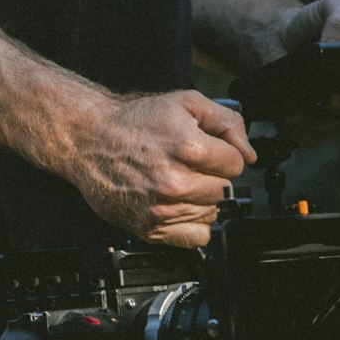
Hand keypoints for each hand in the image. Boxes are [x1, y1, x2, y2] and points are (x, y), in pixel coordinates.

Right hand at [69, 90, 256, 247]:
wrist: (89, 139)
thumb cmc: (134, 120)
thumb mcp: (185, 102)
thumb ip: (226, 122)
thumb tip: (249, 153)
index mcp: (188, 148)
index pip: (236, 164)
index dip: (224, 154)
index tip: (208, 151)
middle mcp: (176, 182)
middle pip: (224, 190)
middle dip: (212, 175)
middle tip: (188, 163)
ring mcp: (162, 208)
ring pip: (212, 213)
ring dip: (201, 198)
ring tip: (178, 180)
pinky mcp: (150, 227)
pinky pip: (196, 237)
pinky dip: (193, 223)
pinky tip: (178, 204)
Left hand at [273, 0, 339, 145]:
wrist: (273, 36)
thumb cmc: (311, 23)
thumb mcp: (330, 6)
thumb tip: (338, 44)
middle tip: (328, 97)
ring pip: (336, 127)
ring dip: (315, 120)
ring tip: (294, 109)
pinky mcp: (315, 127)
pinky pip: (311, 137)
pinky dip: (297, 129)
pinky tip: (286, 116)